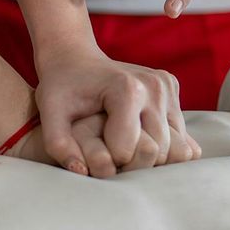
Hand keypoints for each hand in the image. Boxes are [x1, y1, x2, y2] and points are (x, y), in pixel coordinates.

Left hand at [33, 46, 199, 174]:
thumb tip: (81, 172)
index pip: (129, 152)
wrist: (76, 57)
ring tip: (123, 148)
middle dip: (133, 165)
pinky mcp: (172, 87)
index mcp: (127, 90)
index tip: (94, 153)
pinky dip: (163, 144)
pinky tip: (139, 136)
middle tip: (110, 157)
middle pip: (157, 152)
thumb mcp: (50, 112)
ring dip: (152, 158)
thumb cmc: (61, 86)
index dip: (108, 161)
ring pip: (175, 147)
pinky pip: (180, 134)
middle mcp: (154, 86)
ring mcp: (166, 85)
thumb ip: (58, 144)